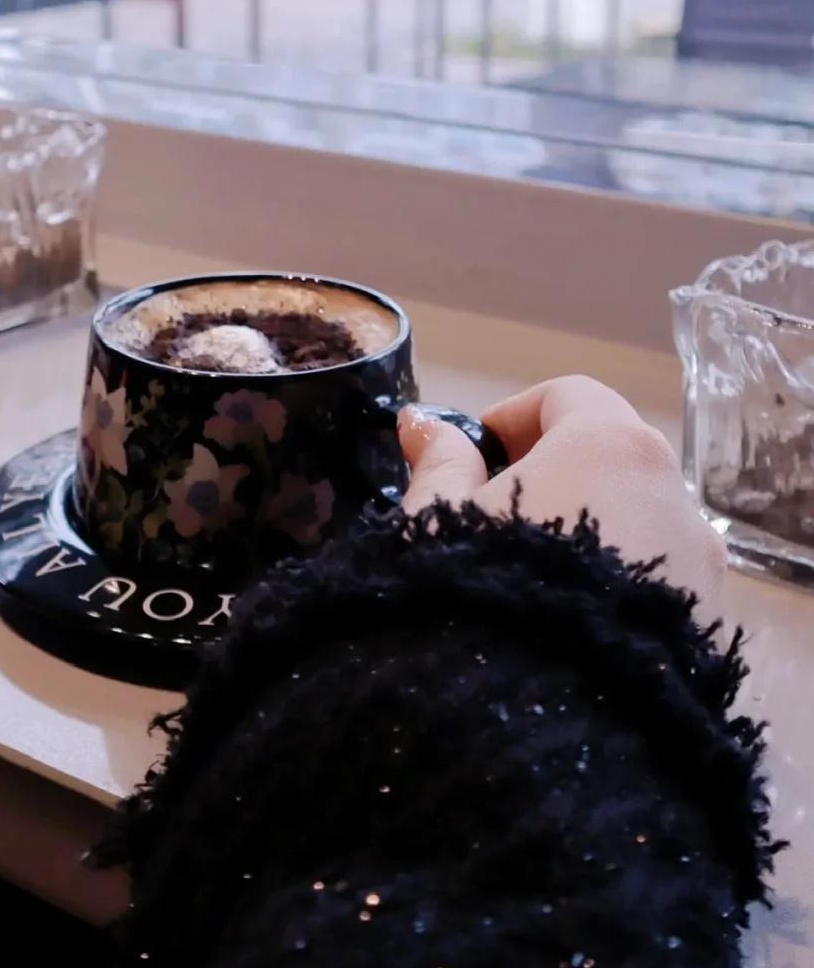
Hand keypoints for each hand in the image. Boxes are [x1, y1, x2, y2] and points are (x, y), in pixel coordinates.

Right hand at [399, 376, 725, 616]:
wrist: (542, 737)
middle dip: (550, 471)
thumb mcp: (438, 520)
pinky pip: (656, 581)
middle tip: (491, 516)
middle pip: (609, 453)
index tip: (471, 454)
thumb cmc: (479, 598)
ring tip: (525, 578)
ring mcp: (700, 564)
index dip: (511, 416)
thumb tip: (423, 424)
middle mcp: (672, 492)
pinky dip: (615, 583)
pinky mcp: (707, 628)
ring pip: (637, 520)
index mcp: (610, 445)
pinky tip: (562, 626)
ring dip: (586, 529)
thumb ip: (439, 463)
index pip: (567, 395)